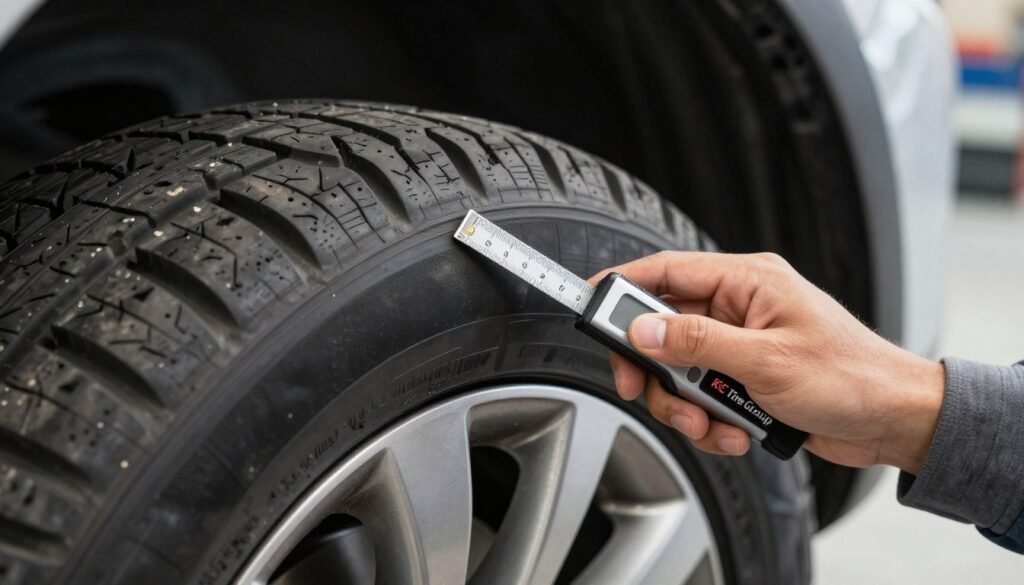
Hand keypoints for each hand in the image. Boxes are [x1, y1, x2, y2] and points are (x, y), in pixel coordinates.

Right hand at [590, 251, 944, 473]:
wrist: (895, 420)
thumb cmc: (853, 377)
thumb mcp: (766, 360)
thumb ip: (697, 342)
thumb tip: (643, 329)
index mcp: (747, 281)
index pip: (668, 271)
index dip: (624, 286)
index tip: (589, 301)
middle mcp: (739, 308)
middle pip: (663, 329)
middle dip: (655, 368)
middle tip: (644, 388)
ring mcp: (741, 345)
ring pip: (679, 370)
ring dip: (686, 405)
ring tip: (712, 423)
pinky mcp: (745, 379)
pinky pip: (702, 396)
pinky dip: (710, 420)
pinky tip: (735, 431)